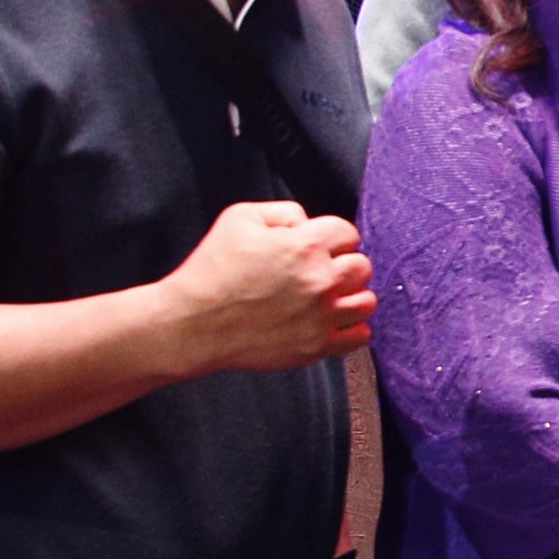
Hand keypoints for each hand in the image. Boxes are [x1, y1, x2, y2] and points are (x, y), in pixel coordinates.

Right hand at [162, 201, 375, 373]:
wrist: (192, 323)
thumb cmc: (211, 269)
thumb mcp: (239, 218)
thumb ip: (283, 212)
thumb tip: (308, 223)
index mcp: (305, 246)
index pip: (347, 233)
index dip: (332, 238)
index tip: (318, 248)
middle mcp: (320, 280)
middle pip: (361, 266)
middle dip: (343, 265)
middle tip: (319, 272)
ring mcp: (321, 316)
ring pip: (366, 301)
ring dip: (351, 296)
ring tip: (328, 297)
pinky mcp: (317, 346)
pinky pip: (360, 336)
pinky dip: (351, 328)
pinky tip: (331, 321)